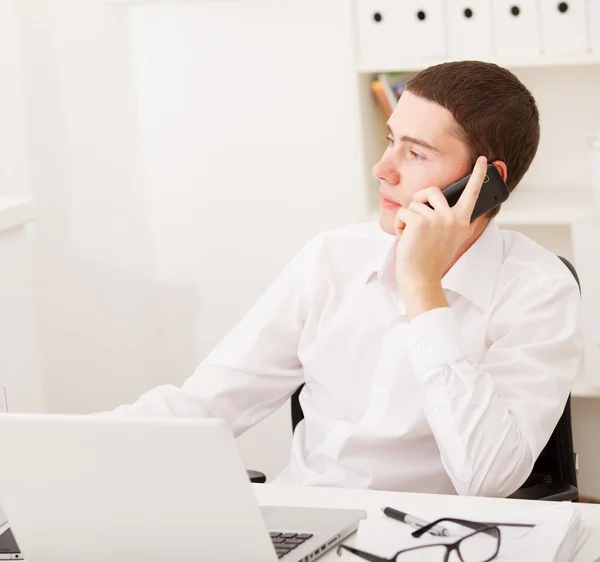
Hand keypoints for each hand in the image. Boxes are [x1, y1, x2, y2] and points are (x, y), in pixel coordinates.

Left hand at [395, 156, 487, 293]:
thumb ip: (455, 222)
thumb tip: (461, 209)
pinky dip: (399, 225)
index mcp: (462, 222)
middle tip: (416, 218)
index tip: (484, 159)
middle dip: (420, 199)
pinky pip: (403, 213)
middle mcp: (453, 218)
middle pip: (433, 191)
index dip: (478, 175)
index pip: (472, 194)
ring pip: (414, 204)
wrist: (420, 278)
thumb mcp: (451, 239)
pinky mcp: (420, 221)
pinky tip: (406, 239)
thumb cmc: (431, 259)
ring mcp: (437, 219)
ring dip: (408, 219)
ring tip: (413, 237)